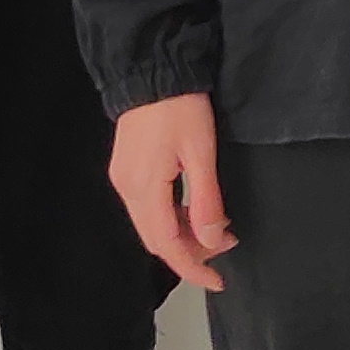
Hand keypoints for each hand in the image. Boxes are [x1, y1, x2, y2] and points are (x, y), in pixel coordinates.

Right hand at [107, 92, 234, 290]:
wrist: (152, 68)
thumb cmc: (179, 105)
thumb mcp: (201, 152)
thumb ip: (205, 200)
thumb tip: (211, 241)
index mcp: (144, 188)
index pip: (168, 246)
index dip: (193, 268)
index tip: (218, 282)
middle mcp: (127, 188)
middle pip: (157, 239)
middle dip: (192, 251)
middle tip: (227, 242)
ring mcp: (123, 178)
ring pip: (152, 224)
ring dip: (184, 233)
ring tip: (217, 224)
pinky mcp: (126, 168)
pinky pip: (147, 208)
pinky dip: (172, 217)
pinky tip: (194, 206)